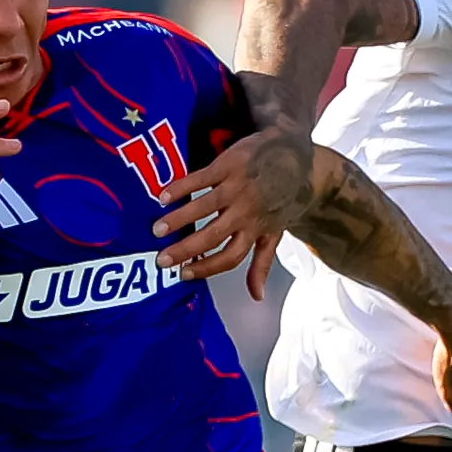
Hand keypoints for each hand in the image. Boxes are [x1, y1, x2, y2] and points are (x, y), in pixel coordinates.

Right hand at [153, 125, 318, 297]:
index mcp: (255, 230)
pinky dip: (180, 188)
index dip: (207, 268)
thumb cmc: (282, 197)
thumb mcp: (276, 232)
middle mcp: (245, 212)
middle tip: (162, 259)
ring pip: (203, 207)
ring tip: (157, 230)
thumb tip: (256, 296)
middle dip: (185, 250)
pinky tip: (163, 196)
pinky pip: (199, 179)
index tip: (184, 274)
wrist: (294, 156)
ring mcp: (235, 188)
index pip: (230, 256)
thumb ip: (262, 263)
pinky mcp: (227, 166)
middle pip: (212, 236)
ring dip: (178, 220)